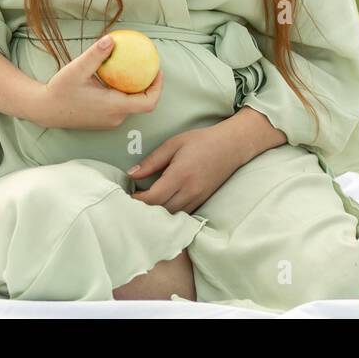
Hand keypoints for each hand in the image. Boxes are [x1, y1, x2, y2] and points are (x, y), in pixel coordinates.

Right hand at [33, 35, 163, 130]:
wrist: (45, 110)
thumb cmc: (60, 90)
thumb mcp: (77, 69)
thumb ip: (96, 55)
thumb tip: (112, 39)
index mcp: (114, 107)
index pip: (148, 102)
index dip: (158, 88)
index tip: (157, 70)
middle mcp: (115, 117)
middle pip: (142, 103)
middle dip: (148, 84)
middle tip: (147, 64)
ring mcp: (110, 121)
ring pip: (131, 105)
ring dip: (135, 88)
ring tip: (133, 68)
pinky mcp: (103, 121)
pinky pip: (120, 106)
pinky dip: (124, 93)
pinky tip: (117, 77)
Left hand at [128, 124, 244, 214]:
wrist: (231, 146)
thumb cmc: (201, 141)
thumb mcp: (173, 144)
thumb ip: (152, 161)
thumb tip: (132, 174)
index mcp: (180, 175)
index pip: (153, 198)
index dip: (137, 200)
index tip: (127, 195)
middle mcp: (189, 191)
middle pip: (160, 210)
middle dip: (143, 209)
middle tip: (130, 202)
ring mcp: (197, 199)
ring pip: (171, 216)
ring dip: (155, 213)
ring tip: (143, 205)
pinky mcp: (202, 202)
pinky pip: (181, 214)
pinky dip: (168, 213)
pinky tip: (160, 206)